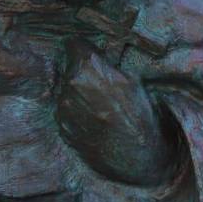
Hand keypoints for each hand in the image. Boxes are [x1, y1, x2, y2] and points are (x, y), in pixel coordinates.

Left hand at [56, 39, 177, 186]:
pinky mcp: (62, 126)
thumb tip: (97, 54)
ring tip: (99, 107)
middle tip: (99, 85)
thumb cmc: (141, 117)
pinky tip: (94, 122)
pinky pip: (65, 111)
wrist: (137, 158)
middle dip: (81, 72)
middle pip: (69, 68)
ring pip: (65, 90)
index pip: (72, 44)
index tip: (89, 54)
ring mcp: (63, 107)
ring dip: (77, 94)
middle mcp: (69, 85)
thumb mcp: (131, 80)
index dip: (82, 48)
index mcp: (88, 67)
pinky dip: (75, 113)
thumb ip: (108, 64)